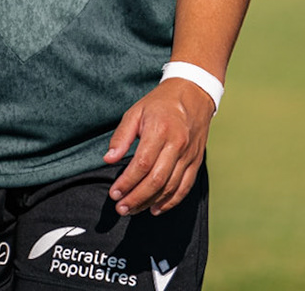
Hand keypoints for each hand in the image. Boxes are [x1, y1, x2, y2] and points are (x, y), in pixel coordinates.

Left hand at [102, 77, 213, 215]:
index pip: (142, 164)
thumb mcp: (135, 112)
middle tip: (120, 209)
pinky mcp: (196, 161)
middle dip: (136, 198)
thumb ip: (121, 136)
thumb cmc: (159, 103)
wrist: (193, 93)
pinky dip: (170, 201)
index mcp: (160, 130)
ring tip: (132, 210)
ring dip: (150, 202)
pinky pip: (185, 187)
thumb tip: (108, 159)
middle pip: (157, 180)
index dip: (127, 182)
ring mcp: (189, 155)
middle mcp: (177, 144)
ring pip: (170, 187)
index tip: (114, 193)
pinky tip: (155, 209)